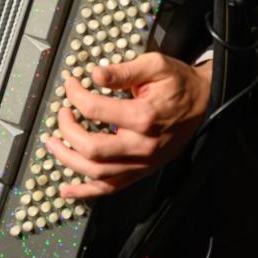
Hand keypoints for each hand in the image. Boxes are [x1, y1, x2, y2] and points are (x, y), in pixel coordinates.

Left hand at [45, 53, 211, 198]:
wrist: (204, 103)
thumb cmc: (178, 84)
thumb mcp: (155, 65)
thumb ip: (124, 70)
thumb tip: (95, 73)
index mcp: (144, 117)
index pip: (95, 110)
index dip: (76, 95)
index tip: (70, 84)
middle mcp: (142, 146)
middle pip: (92, 148)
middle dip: (67, 130)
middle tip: (61, 113)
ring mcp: (142, 163)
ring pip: (97, 174)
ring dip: (69, 161)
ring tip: (52, 145)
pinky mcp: (142, 171)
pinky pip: (111, 188)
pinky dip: (87, 192)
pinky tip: (68, 190)